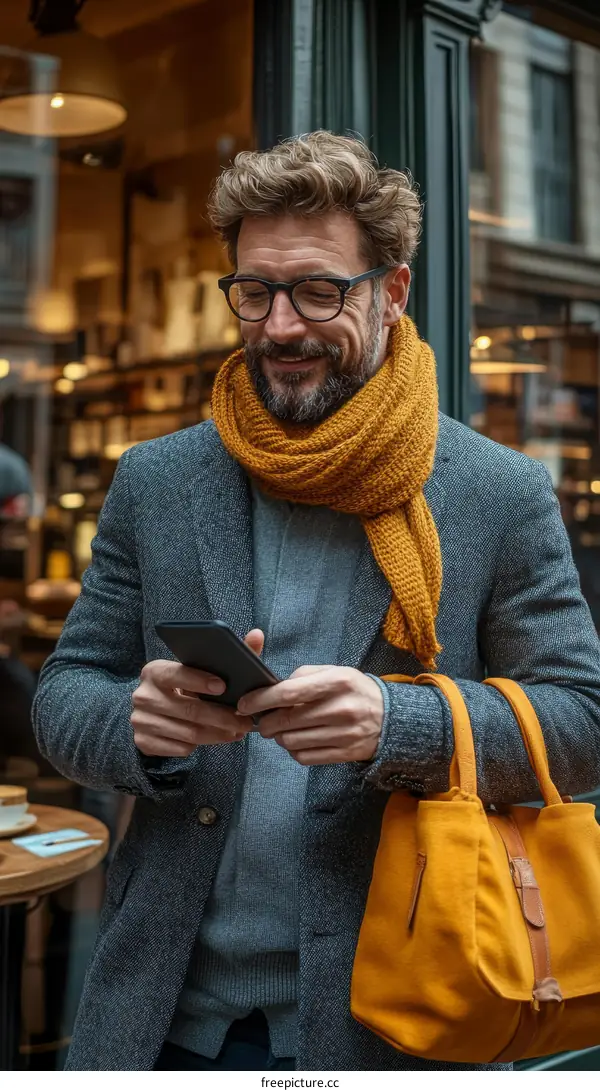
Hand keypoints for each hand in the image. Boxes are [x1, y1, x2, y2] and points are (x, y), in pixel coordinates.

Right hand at [132, 628, 264, 756]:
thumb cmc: (183, 687)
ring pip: (188, 733)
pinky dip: (202, 746)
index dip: (200, 681)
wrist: (151, 713)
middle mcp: (143, 696)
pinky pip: (180, 748)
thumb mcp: (198, 671)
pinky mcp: (143, 742)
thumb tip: (257, 634)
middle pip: (189, 710)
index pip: (176, 674)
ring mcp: (140, 721)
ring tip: (238, 731)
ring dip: (218, 735)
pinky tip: (218, 738)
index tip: (224, 687)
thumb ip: (228, 654)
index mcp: (154, 671)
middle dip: (222, 717)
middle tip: (246, 721)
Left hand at [237, 665, 383, 764]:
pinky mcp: (344, 755)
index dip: (261, 700)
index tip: (245, 704)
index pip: (288, 693)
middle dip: (265, 723)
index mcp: (337, 682)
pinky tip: (297, 741)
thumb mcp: (335, 672)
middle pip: (286, 721)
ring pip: (292, 742)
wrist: (391, 718)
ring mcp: (344, 735)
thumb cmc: (355, 691)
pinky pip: (305, 757)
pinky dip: (293, 750)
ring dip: (279, 737)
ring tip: (281, 730)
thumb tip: (273, 690)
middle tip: (262, 721)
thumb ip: (304, 676)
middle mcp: (341, 709)